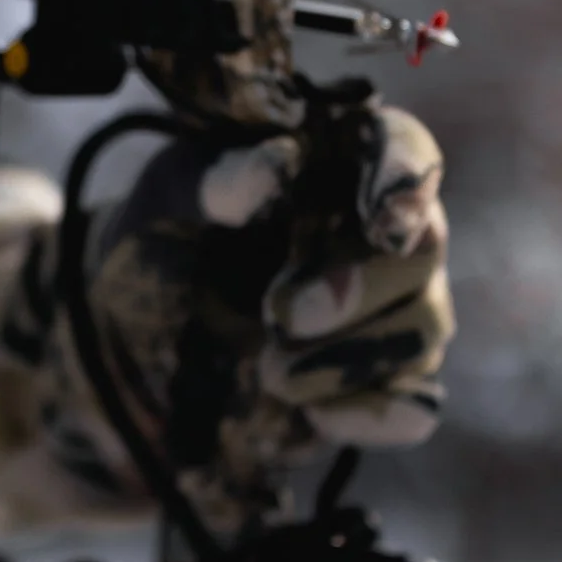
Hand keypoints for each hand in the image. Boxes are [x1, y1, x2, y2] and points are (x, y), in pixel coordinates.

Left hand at [82, 84, 450, 491]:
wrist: (135, 336)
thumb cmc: (160, 239)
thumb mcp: (167, 199)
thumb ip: (214, 179)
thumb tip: (274, 166)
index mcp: (336, 163)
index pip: (400, 147)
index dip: (405, 177)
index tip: (383, 218)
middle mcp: (378, 231)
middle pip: (420, 249)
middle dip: (358, 288)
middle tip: (281, 314)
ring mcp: (387, 310)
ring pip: (425, 327)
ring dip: (352, 355)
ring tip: (268, 371)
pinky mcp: (375, 382)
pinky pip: (413, 403)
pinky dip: (374, 414)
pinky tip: (317, 414)